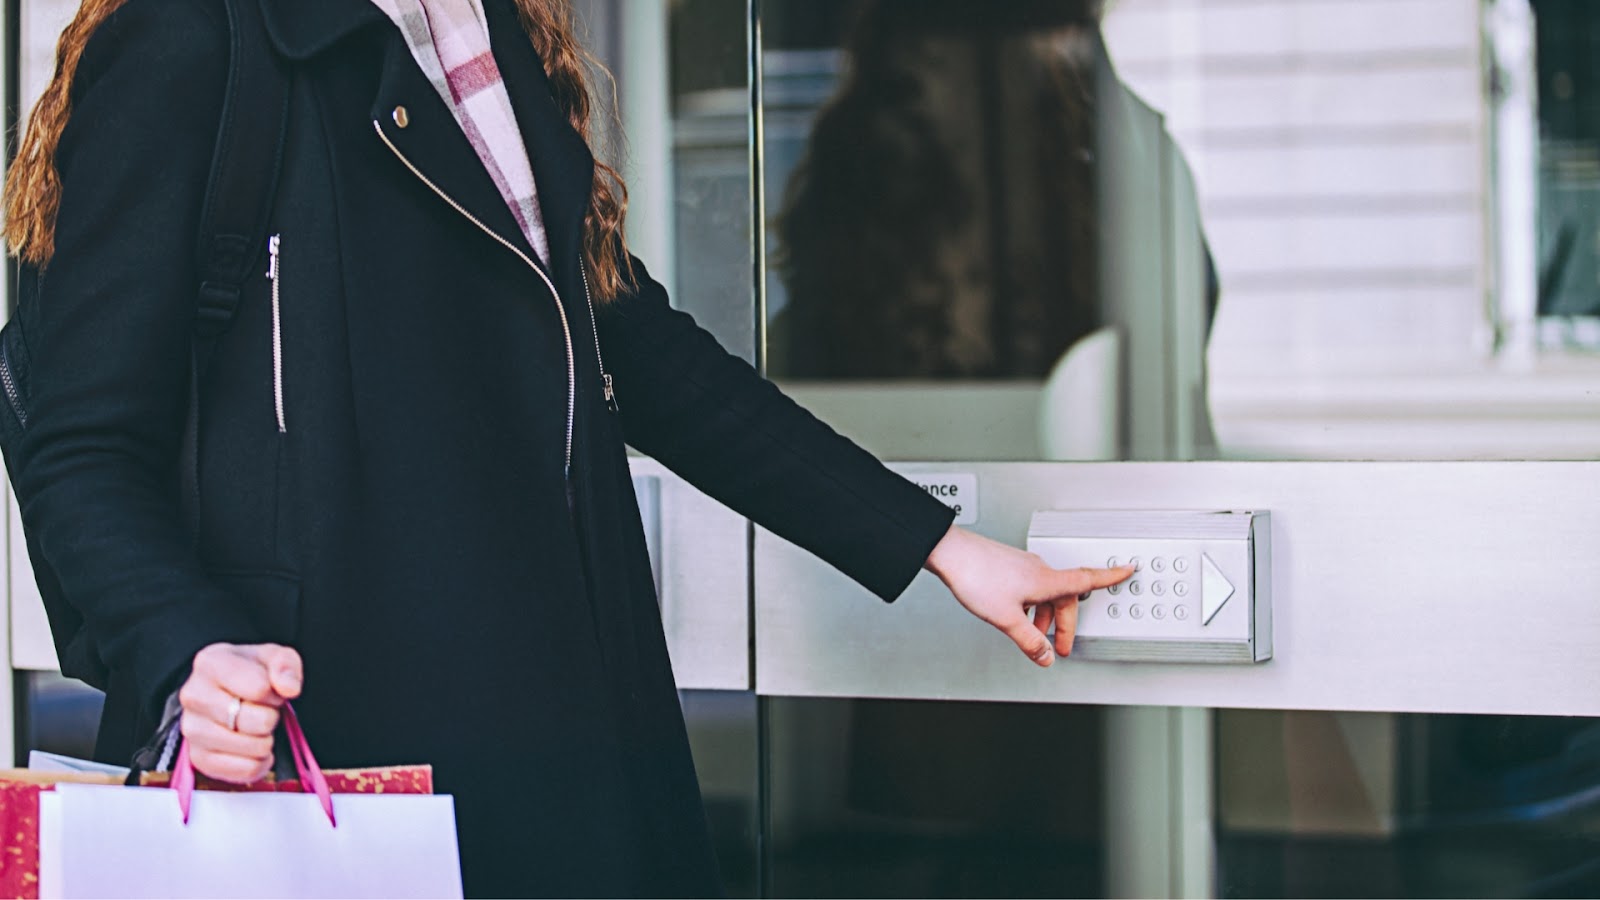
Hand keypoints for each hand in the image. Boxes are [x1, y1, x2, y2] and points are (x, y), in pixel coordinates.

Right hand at [176, 643, 302, 782]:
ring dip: (266, 740)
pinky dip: (260, 762)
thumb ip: (285, 665)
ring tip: (256, 727)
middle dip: (270, 717)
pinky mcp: (198, 758)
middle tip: (263, 710)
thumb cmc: (252, 672)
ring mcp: (192, 729)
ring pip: (252, 747)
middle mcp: (193, 696)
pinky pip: (245, 770)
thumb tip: (290, 688)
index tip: (269, 691)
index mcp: (210, 663)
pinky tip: (253, 747)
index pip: (260, 688)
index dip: (275, 693)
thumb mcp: (274, 657)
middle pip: (255, 720)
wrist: (226, 692)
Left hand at [924, 525, 1134, 665]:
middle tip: (1061, 646)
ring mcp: (1024, 567)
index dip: (1110, 577)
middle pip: (1065, 597)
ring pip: (1047, 594)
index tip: (1127, 570)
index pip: (1088, 579)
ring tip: (1034, 637)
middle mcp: (1039, 570)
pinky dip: (1032, 606)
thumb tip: (1045, 655)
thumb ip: (1029, 640)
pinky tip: (1017, 616)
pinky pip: (1032, 588)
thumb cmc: (976, 576)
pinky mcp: (1009, 567)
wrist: (950, 553)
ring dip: (1046, 617)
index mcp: (1046, 580)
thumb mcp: (1006, 618)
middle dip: (1065, 624)